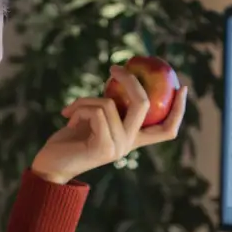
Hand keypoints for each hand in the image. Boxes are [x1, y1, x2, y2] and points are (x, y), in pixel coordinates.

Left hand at [30, 65, 188, 184]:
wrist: (50, 164)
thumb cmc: (69, 139)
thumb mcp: (93, 118)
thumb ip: (109, 105)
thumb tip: (119, 75)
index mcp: (132, 139)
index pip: (166, 130)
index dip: (179, 109)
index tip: (182, 87)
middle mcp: (129, 144)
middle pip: (145, 105)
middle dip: (130, 80)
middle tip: (115, 67)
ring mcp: (118, 147)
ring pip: (110, 104)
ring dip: (86, 99)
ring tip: (71, 110)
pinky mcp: (104, 147)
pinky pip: (97, 111)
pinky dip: (79, 107)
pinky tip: (67, 117)